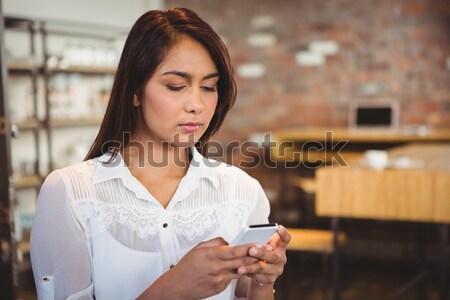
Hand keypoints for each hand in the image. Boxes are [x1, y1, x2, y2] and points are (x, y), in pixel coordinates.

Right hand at [143, 237, 257, 299]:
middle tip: (263, 251)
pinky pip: (232, 278)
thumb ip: (215, 243)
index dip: (248, 247)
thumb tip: (227, 242)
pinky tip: (239, 268)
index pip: (235, 250)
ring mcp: (219, 280)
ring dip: (248, 265)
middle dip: (254, 255)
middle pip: (241, 261)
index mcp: (212, 256)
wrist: (177, 286)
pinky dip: (236, 272)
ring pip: (239, 270)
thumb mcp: (198, 248)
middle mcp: (217, 268)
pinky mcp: (220, 288)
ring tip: (256, 259)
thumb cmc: (186, 267)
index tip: (257, 243)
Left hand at [237, 225, 290, 285]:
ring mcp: (277, 270)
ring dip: (250, 267)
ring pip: (263, 268)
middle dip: (261, 253)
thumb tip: (245, 237)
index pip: (286, 239)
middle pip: (273, 256)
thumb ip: (259, 242)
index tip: (278, 227)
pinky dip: (248, 274)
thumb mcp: (262, 246)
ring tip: (240, 268)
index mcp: (280, 247)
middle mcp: (280, 259)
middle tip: (251, 250)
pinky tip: (240, 272)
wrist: (261, 273)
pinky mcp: (270, 280)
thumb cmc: (259, 254)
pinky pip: (258, 277)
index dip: (283, 234)